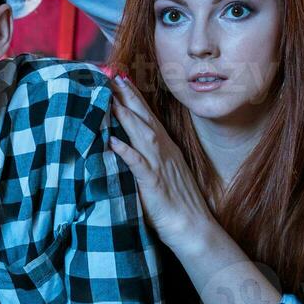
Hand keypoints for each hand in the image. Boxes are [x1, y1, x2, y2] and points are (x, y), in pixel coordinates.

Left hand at [105, 72, 217, 255]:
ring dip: (126, 116)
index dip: (134, 96)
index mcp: (164, 147)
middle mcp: (163, 151)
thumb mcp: (162, 171)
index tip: (120, 78)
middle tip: (112, 75)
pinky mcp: (154, 183)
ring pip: (142, 135)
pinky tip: (113, 141)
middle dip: (128, 96)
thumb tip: (130, 142)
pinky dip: (126, 152)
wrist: (192, 227)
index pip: (148, 116)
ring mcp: (159, 165)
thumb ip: (147, 155)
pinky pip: (138, 165)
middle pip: (144, 118)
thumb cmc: (175, 201)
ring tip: (110, 98)